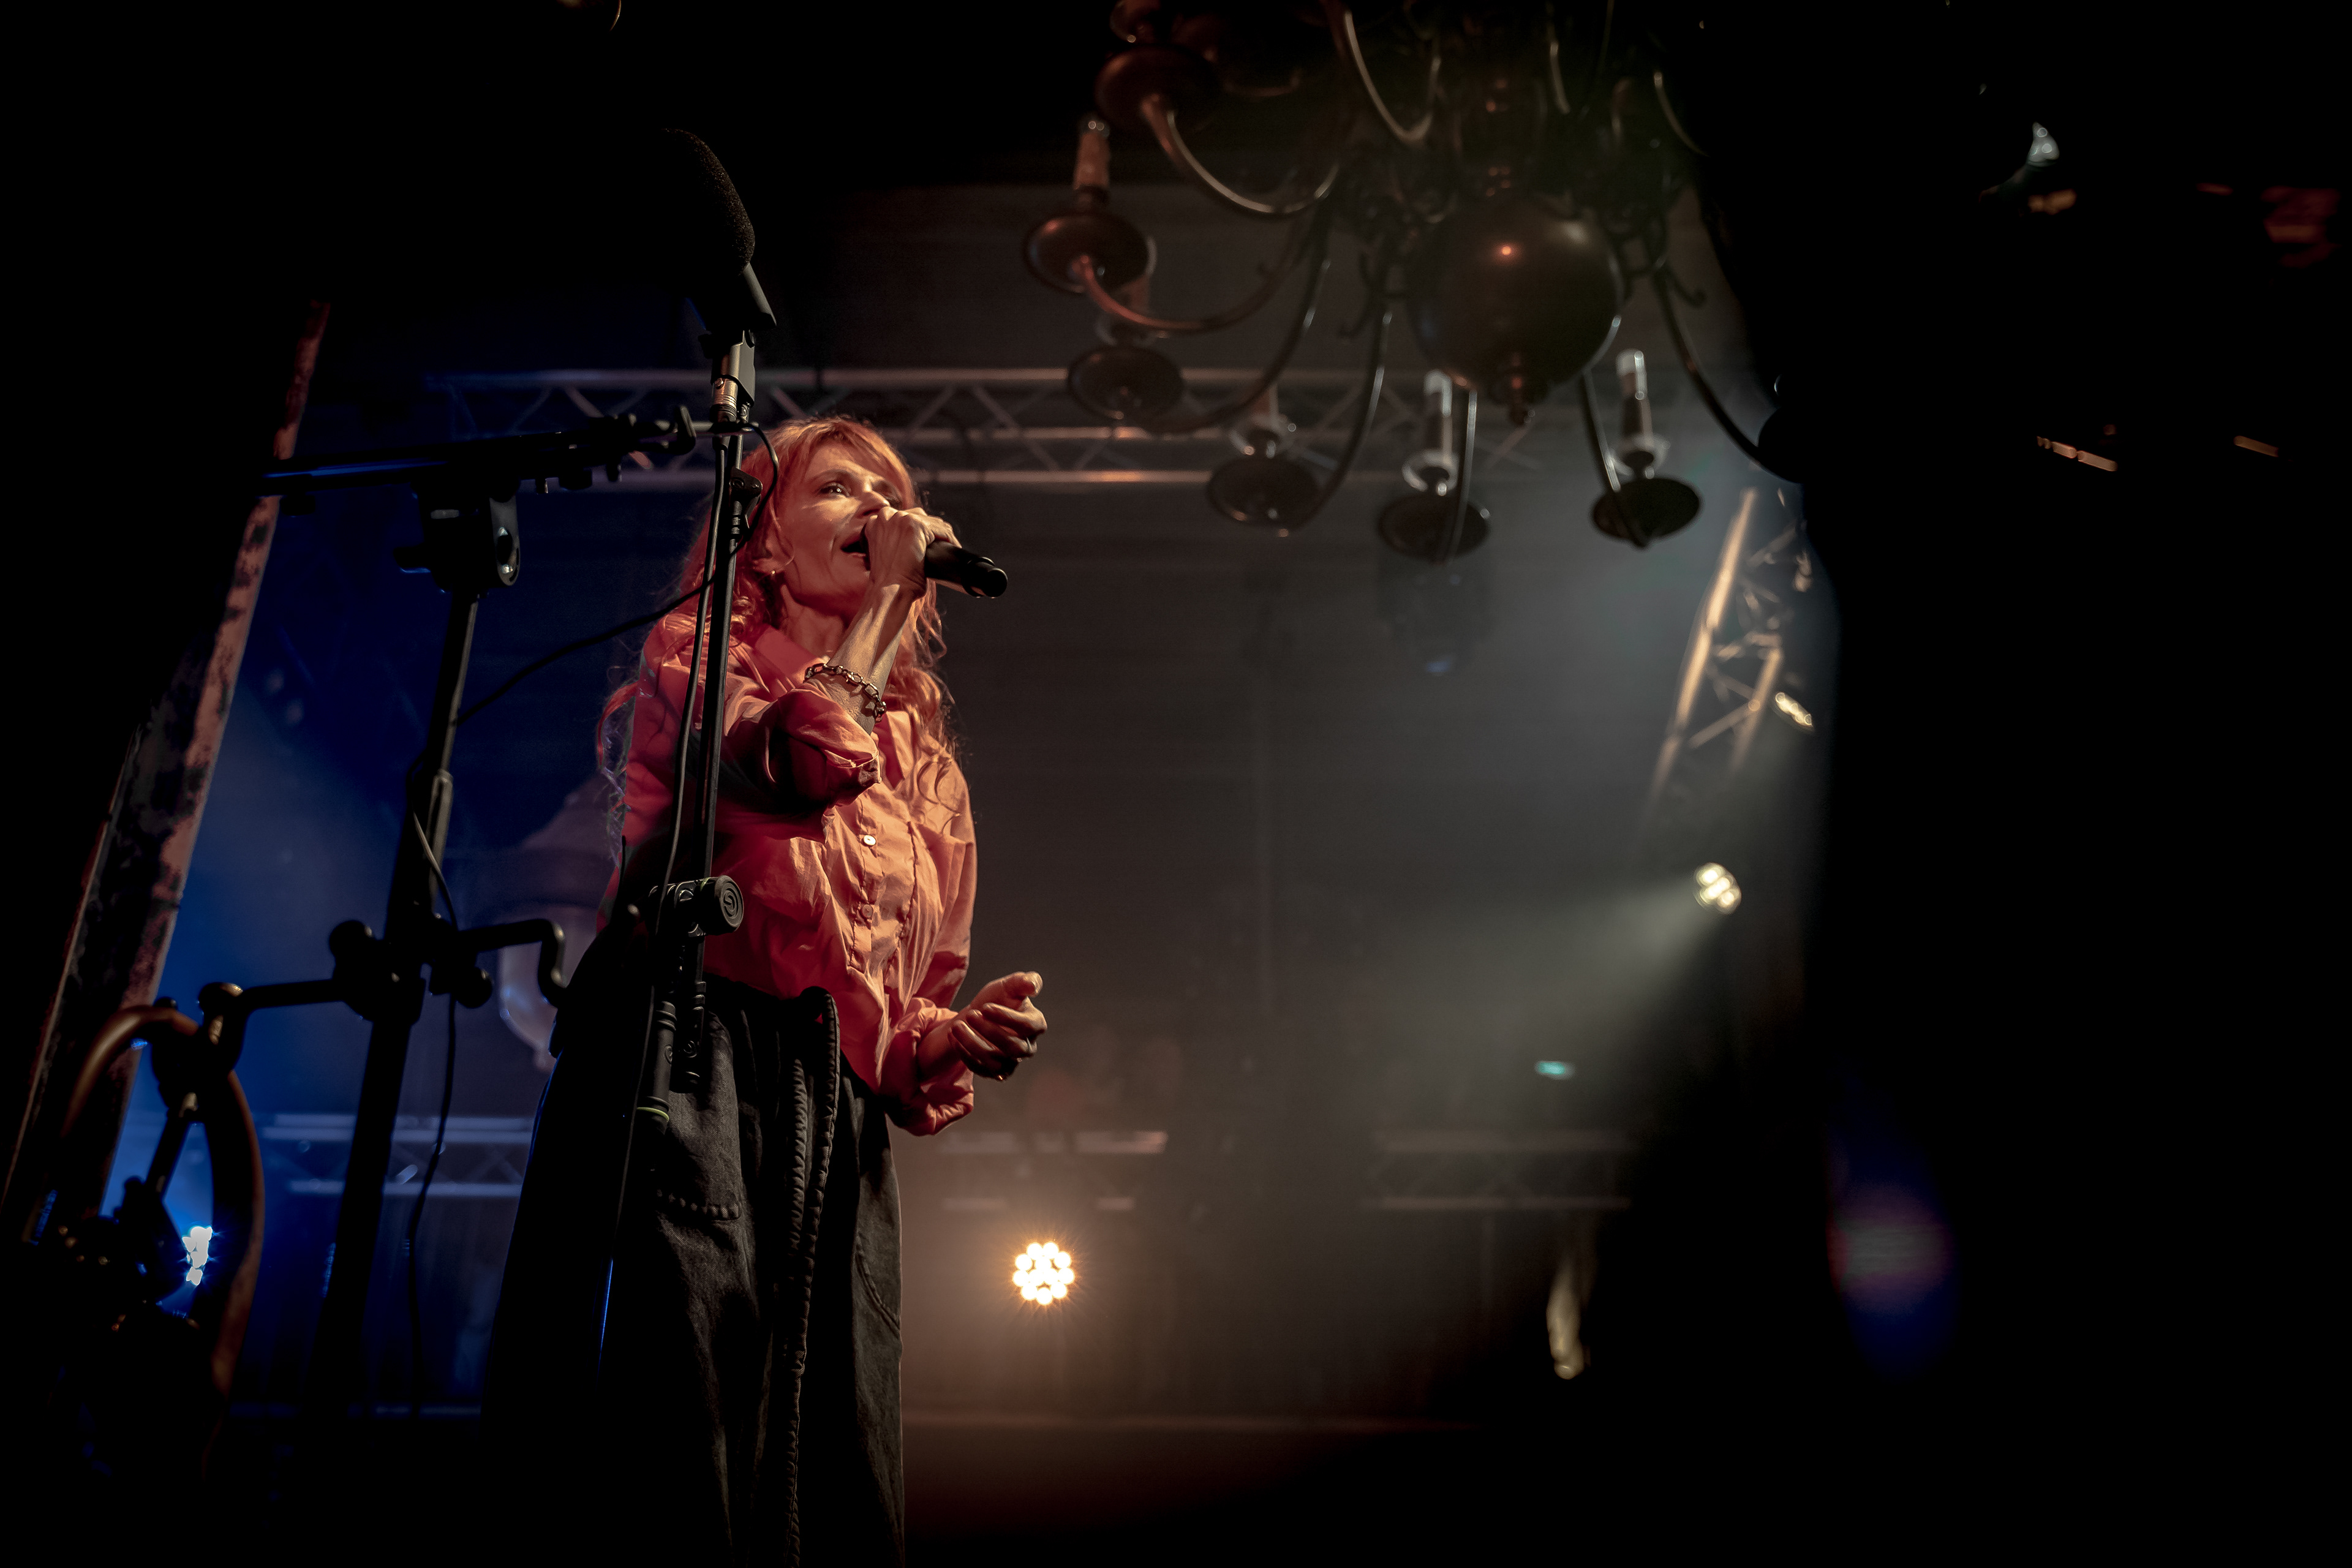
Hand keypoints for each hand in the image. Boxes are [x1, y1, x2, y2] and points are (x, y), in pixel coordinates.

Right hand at [860, 505, 960, 599]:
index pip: (903, 518)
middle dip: (931, 529)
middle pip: (918, 516)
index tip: (927, 542)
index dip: (918, 530)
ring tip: (949, 545)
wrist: (888, 591)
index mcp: (875, 523)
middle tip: (941, 544)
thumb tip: (911, 542)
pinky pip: (940, 528)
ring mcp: (900, 519)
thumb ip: (893, 542)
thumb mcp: (885, 555)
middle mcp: (885, 516)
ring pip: (930, 522)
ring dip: (942, 533)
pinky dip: (949, 538)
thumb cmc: (888, 582)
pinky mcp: (915, 525)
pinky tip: (953, 546)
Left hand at [923, 971, 1045, 1082]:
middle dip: (989, 1031)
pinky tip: (954, 1038)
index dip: (1006, 1018)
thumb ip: (1022, 982)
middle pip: (1013, 1047)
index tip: (985, 1007)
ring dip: (973, 1044)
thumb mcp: (1008, 986)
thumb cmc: (998, 998)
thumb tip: (1033, 986)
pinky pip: (981, 1069)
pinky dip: (965, 1054)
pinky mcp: (994, 1072)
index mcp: (1036, 1024)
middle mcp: (1027, 1047)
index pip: (1027, 1026)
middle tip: (970, 1015)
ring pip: (995, 1061)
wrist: (978, 1015)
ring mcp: (1011, 1062)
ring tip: (956, 1027)